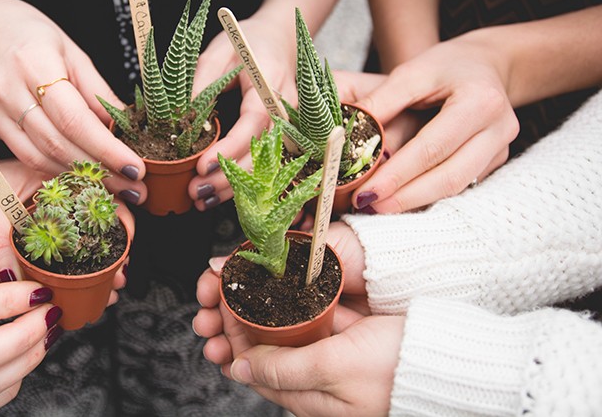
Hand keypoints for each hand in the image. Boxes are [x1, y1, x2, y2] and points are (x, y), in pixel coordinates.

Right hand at [0, 0, 146, 202]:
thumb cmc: (24, 30)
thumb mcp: (70, 49)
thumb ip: (96, 89)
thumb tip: (125, 124)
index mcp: (35, 64)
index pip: (75, 120)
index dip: (107, 150)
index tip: (135, 168)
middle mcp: (7, 90)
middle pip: (57, 144)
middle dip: (100, 171)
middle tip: (133, 186)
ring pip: (38, 157)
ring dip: (79, 177)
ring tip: (113, 185)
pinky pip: (25, 154)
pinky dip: (55, 166)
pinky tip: (80, 172)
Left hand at [0, 159, 130, 298]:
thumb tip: (11, 280)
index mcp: (54, 182)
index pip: (99, 196)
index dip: (117, 219)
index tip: (123, 244)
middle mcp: (59, 208)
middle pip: (98, 229)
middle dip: (115, 255)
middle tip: (119, 278)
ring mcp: (50, 232)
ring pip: (85, 253)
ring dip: (100, 274)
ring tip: (109, 294)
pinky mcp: (36, 255)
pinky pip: (61, 272)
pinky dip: (75, 286)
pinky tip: (86, 300)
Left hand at [189, 12, 296, 210]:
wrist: (277, 38)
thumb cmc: (245, 42)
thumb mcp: (218, 50)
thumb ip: (202, 77)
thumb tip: (184, 114)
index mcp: (269, 85)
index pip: (253, 122)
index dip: (230, 148)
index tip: (203, 166)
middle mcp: (285, 109)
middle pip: (263, 152)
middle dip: (230, 177)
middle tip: (196, 190)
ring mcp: (287, 124)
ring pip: (267, 165)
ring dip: (236, 187)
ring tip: (202, 199)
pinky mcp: (282, 135)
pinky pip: (266, 163)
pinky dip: (244, 181)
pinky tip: (220, 194)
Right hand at [193, 220, 368, 363]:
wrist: (403, 277)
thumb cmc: (367, 255)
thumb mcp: (316, 246)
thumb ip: (272, 254)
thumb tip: (223, 261)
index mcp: (286, 266)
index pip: (242, 276)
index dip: (218, 283)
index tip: (206, 290)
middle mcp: (289, 294)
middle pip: (240, 307)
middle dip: (214, 315)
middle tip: (205, 323)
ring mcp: (298, 320)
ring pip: (250, 334)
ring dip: (225, 340)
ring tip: (214, 346)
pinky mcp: (311, 345)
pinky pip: (273, 356)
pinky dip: (248, 361)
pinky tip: (233, 362)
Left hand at [195, 226, 399, 416]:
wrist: (452, 357)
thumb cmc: (398, 369)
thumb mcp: (334, 369)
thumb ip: (285, 370)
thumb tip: (241, 370)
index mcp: (308, 398)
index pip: (254, 368)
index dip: (233, 335)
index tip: (220, 303)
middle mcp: (316, 380)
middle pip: (265, 347)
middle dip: (239, 317)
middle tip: (222, 285)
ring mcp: (333, 358)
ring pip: (285, 330)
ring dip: (261, 305)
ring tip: (244, 280)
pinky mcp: (350, 339)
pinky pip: (313, 319)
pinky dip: (295, 301)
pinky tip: (285, 283)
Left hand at [347, 36, 518, 212]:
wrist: (483, 64)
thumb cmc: (445, 65)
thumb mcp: (410, 72)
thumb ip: (380, 101)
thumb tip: (344, 133)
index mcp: (479, 101)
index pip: (432, 148)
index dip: (398, 174)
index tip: (366, 191)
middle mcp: (499, 128)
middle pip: (449, 176)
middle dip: (406, 197)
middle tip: (368, 205)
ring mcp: (500, 148)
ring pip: (457, 187)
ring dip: (416, 201)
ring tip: (378, 207)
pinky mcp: (495, 161)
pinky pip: (461, 185)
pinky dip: (429, 195)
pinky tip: (400, 199)